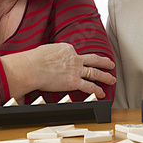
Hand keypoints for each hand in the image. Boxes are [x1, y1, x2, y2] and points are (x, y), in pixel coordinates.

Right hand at [1, 42, 115, 99]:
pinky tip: (102, 93)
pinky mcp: (74, 82)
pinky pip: (89, 87)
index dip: (77, 58)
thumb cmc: (33, 60)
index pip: (76, 53)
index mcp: (67, 49)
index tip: (78, 62)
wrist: (31, 68)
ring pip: (95, 73)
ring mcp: (75, 70)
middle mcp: (74, 58)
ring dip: (106, 76)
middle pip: (93, 59)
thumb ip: (54, 53)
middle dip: (104, 62)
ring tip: (112, 79)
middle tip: (110, 64)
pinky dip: (97, 90)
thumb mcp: (46, 50)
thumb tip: (51, 57)